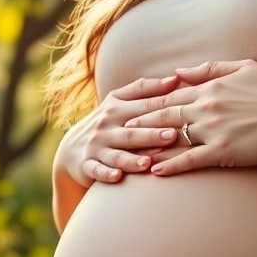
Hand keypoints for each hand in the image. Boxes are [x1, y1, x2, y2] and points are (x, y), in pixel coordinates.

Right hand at [54, 74, 184, 186]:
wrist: (71, 148)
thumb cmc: (106, 122)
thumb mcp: (119, 101)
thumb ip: (146, 89)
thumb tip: (177, 79)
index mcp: (117, 109)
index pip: (143, 108)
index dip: (163, 108)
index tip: (185, 110)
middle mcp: (106, 127)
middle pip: (132, 132)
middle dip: (151, 135)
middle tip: (172, 136)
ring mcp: (96, 147)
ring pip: (116, 154)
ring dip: (131, 159)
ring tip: (148, 163)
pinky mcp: (87, 165)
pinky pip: (97, 170)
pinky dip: (106, 174)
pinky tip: (117, 177)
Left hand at [122, 59, 256, 175]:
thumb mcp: (247, 67)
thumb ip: (213, 68)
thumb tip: (185, 70)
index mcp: (211, 86)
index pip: (171, 93)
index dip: (148, 101)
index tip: (129, 106)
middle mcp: (207, 106)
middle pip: (163, 114)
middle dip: (138, 122)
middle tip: (116, 130)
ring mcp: (214, 129)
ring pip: (172, 138)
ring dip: (147, 146)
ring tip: (126, 153)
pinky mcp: (224, 151)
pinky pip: (190, 160)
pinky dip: (170, 165)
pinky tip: (154, 171)